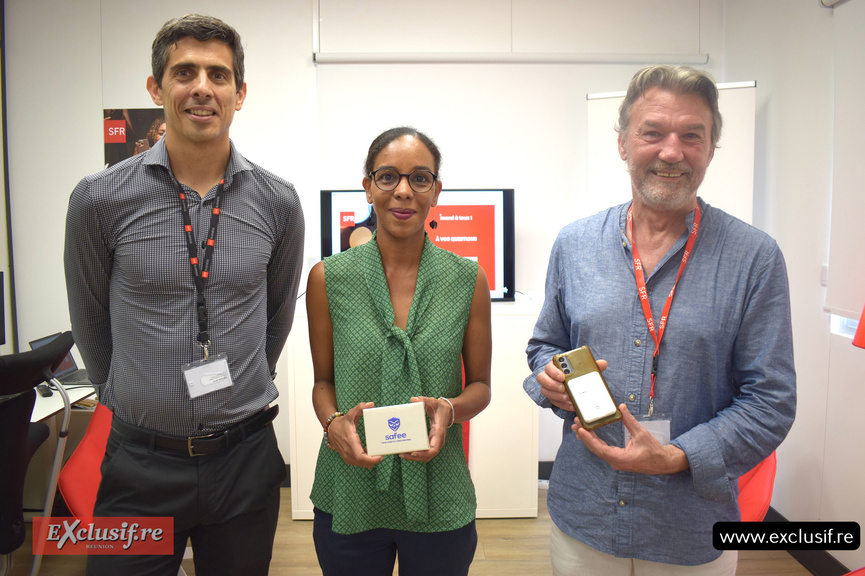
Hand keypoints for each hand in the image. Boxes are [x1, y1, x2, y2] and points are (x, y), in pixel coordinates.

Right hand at [327, 402, 383, 468]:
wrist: (331, 429)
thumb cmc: (342, 423)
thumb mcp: (351, 414)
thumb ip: (360, 408)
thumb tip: (371, 404)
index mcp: (350, 442)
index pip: (361, 457)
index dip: (371, 459)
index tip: (380, 456)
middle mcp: (348, 451)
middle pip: (363, 463)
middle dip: (374, 461)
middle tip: (382, 454)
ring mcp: (347, 456)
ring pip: (362, 465)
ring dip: (370, 461)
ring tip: (377, 453)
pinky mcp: (347, 458)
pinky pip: (359, 463)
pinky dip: (366, 461)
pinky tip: (370, 453)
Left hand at [399, 396, 450, 462]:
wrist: (448, 411)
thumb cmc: (440, 407)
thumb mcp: (433, 402)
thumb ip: (424, 400)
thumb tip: (413, 399)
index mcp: (439, 432)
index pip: (433, 449)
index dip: (423, 453)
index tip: (413, 452)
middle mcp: (438, 440)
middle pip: (428, 455)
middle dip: (415, 457)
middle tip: (402, 454)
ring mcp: (435, 442)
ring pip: (426, 456)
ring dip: (414, 457)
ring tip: (401, 454)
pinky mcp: (431, 442)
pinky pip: (425, 452)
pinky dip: (416, 453)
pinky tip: (406, 451)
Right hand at [539, 358, 607, 411]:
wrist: (571, 381)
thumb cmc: (575, 373)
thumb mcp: (584, 369)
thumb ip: (592, 366)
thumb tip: (603, 363)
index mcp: (555, 366)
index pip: (549, 367)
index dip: (554, 372)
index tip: (563, 376)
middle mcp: (548, 376)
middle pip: (542, 379)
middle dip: (553, 384)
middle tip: (563, 388)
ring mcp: (548, 387)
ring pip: (545, 391)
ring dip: (557, 395)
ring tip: (568, 398)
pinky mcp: (552, 397)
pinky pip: (553, 402)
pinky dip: (562, 404)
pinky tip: (571, 405)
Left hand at [573, 404, 688, 474]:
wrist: (663, 463)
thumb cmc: (654, 451)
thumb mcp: (641, 434)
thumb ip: (630, 421)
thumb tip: (621, 408)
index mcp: (620, 458)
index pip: (599, 448)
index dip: (588, 439)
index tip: (580, 430)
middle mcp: (615, 462)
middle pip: (595, 449)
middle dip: (585, 436)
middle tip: (576, 424)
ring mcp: (616, 461)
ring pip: (598, 450)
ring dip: (588, 439)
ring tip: (578, 427)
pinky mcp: (617, 459)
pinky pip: (602, 450)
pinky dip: (595, 442)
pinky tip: (589, 435)